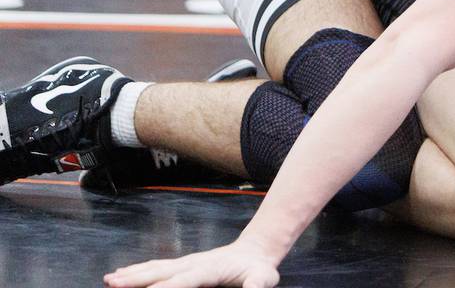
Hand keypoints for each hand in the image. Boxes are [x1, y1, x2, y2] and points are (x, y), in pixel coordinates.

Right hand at [104, 240, 279, 287]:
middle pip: (161, 272)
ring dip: (132, 274)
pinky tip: (124, 272)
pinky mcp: (185, 264)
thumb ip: (255, 286)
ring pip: (156, 268)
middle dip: (137, 279)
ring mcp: (188, 262)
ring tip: (110, 279)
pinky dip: (139, 269)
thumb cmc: (259, 269)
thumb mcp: (263, 279)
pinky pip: (158, 266)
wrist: (257, 250)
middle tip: (113, 283)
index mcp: (210, 270)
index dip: (165, 287)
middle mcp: (194, 264)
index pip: (183, 281)